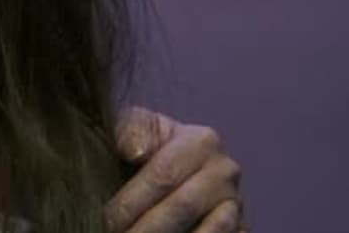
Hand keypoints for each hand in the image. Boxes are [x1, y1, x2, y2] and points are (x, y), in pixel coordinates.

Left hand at [106, 108, 244, 232]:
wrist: (164, 169)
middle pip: (182, 207)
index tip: (107, 218)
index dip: (131, 201)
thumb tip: (135, 152)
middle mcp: (225, 172)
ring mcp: (237, 205)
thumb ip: (129, 130)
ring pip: (208, 232)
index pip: (163, 176)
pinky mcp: (241, 230)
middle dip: (144, 227)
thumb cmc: (141, 147)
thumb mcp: (131, 127)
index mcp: (203, 141)